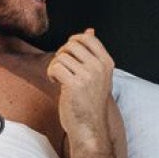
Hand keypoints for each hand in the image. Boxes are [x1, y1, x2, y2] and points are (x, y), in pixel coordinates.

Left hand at [46, 28, 114, 142]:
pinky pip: (56, 66)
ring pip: (62, 56)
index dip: (73, 42)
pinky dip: (51, 73)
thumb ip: (93, 53)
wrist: (90, 127)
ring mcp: (88, 75)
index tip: (69, 55)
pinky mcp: (75, 84)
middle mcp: (99, 67)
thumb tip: (90, 30)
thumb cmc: (90, 102)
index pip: (88, 38)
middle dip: (62, 53)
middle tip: (62, 67)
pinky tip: (55, 82)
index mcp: (107, 63)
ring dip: (55, 65)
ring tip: (59, 77)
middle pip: (72, 44)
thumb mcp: (97, 75)